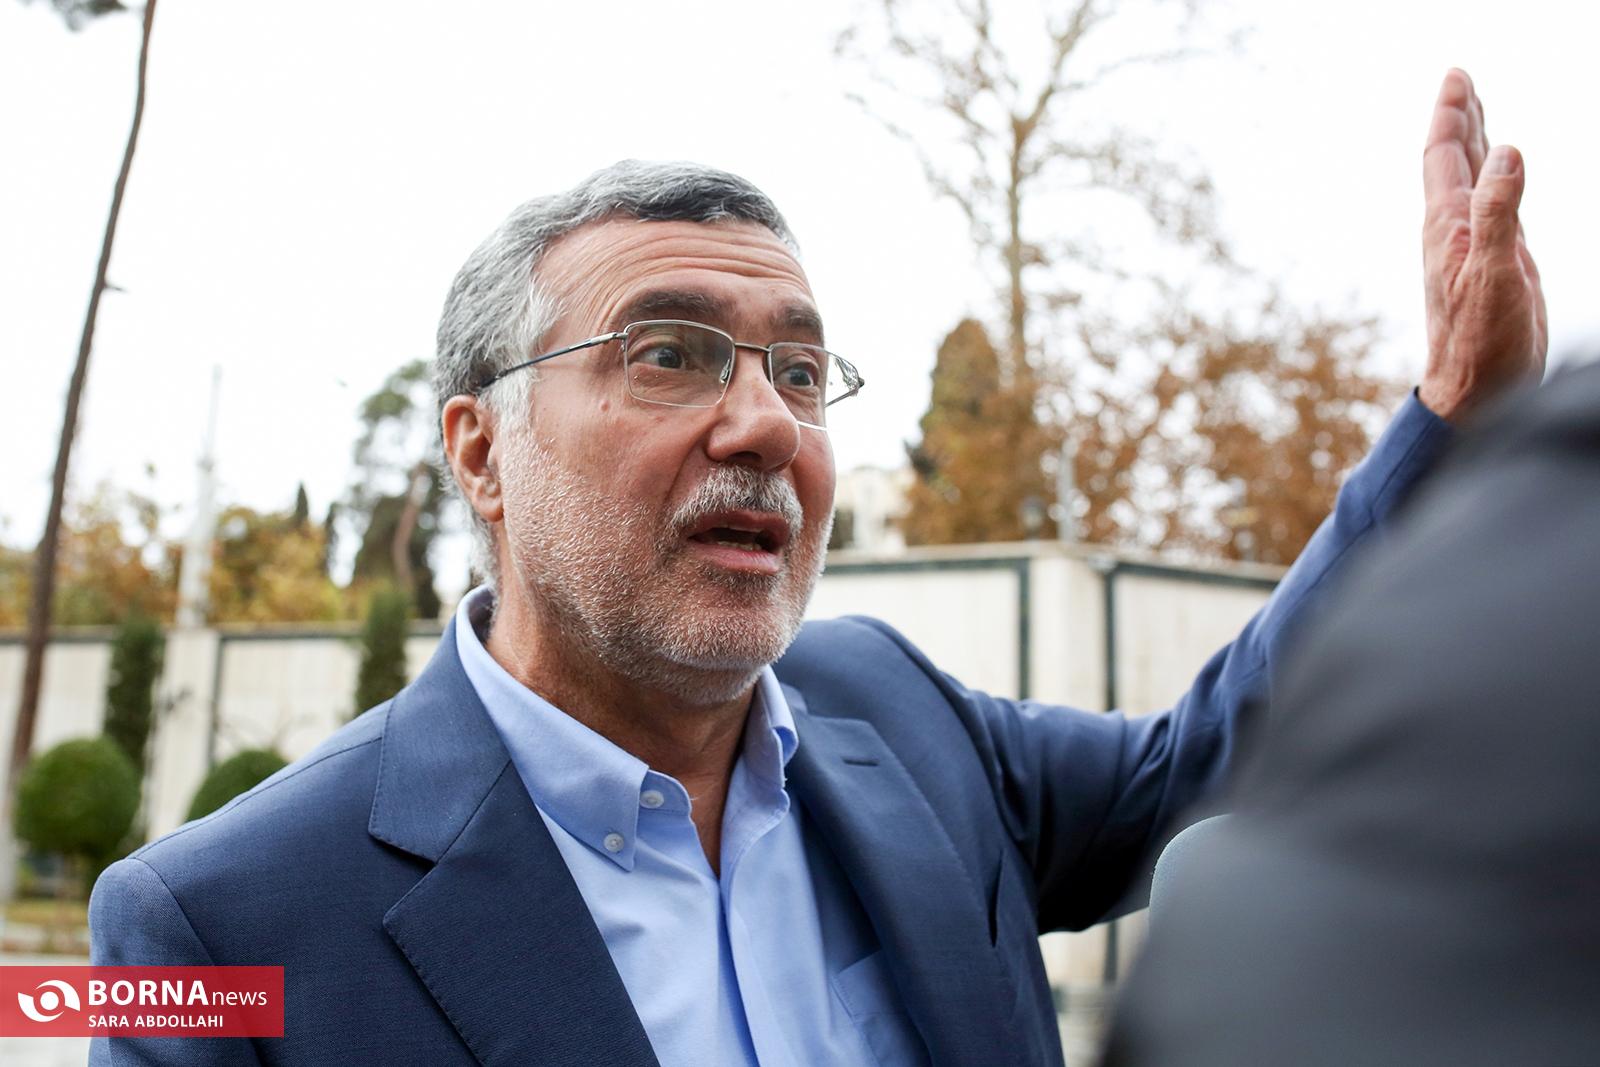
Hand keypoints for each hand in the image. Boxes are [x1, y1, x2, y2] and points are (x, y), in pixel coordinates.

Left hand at [1419, 69, 1546, 421]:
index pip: (1445, 155)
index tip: (1455, 75)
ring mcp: (1471, 247)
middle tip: (1460, 79)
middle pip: (1453, 160)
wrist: (1475, 391)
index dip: (1451, 113)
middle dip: (1460, 117)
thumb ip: (1499, 212)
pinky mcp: (1491, 264)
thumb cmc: (1480, 341)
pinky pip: (1490, 206)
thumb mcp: (1494, 273)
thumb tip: (1506, 151)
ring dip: (1474, 144)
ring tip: (1475, 112)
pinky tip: (1498, 176)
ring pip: (1470, 181)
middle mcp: (1453, 231)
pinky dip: (1494, 179)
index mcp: (1448, 226)